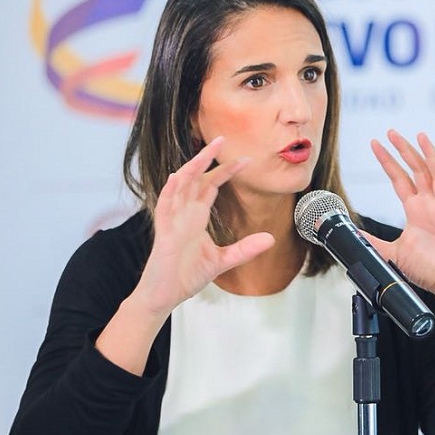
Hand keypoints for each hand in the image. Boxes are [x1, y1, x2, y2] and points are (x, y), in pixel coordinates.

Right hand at [130, 137, 274, 317]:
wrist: (165, 295)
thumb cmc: (187, 275)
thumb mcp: (223, 261)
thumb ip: (245, 249)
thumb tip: (271, 239)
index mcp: (196, 217)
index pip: (211, 186)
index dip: (225, 171)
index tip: (246, 160)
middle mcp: (183, 214)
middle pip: (196, 179)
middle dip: (208, 159)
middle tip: (223, 139)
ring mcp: (172, 221)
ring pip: (180, 187)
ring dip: (191, 168)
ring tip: (205, 152)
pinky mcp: (163, 233)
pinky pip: (164, 208)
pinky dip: (170, 192)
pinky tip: (178, 177)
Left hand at [367, 130, 434, 320]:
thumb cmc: (427, 271)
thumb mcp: (392, 253)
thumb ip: (371, 241)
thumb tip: (347, 233)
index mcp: (415, 210)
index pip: (400, 179)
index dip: (388, 161)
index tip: (376, 144)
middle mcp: (430, 205)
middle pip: (417, 170)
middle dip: (404, 151)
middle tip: (391, 132)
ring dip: (428, 155)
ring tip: (418, 136)